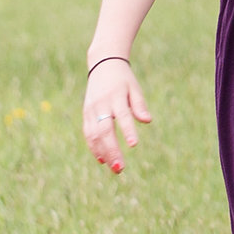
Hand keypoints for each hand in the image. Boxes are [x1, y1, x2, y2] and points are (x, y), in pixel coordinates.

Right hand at [83, 59, 151, 173]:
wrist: (102, 64)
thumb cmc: (123, 80)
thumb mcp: (134, 88)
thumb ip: (139, 105)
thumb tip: (147, 120)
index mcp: (116, 96)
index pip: (123, 115)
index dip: (128, 130)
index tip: (134, 145)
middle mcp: (101, 104)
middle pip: (105, 130)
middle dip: (112, 150)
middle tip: (121, 168)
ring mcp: (91, 110)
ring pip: (94, 135)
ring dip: (103, 153)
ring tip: (115, 168)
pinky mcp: (86, 114)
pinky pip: (88, 133)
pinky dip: (94, 147)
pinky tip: (102, 160)